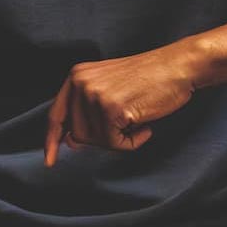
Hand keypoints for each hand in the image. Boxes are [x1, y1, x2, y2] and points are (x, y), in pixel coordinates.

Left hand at [44, 43, 203, 161]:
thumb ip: (86, 111)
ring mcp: (94, 95)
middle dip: (102, 138)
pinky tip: (144, 126)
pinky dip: (132, 142)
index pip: (56, 114)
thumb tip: (71, 142)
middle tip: (125, 124)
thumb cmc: (149, 79)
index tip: (49, 160)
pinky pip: (115, 144)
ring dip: (119, 139)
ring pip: (96, 141)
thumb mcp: (108, 88)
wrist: (177, 66)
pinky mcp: (111, 108)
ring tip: (135, 121)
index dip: (51, 139)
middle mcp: (80, 83)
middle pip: (78, 134)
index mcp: (76, 76)